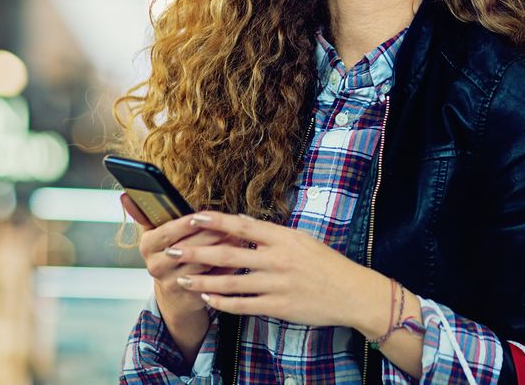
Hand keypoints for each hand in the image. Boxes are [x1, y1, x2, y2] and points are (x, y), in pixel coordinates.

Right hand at [120, 195, 239, 317]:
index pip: (166, 233)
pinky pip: (213, 279)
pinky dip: (228, 266)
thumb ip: (144, 213)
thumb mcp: (154, 233)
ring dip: (222, 249)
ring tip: (237, 236)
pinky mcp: (191, 295)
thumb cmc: (167, 253)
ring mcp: (173, 283)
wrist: (174, 293)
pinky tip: (238, 254)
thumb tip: (125, 195)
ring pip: (202, 264)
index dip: (183, 224)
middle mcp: (156, 266)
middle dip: (210, 234)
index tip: (199, 216)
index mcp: (147, 246)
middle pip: (186, 248)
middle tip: (228, 224)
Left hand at [168, 211, 388, 327]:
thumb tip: (242, 223)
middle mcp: (276, 258)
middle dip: (197, 252)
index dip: (214, 221)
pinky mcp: (278, 307)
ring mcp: (276, 284)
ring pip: (231, 282)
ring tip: (182, 279)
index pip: (241, 226)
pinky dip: (223, 302)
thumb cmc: (325, 262)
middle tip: (173, 250)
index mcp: (281, 237)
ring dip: (203, 281)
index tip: (192, 217)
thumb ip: (270, 233)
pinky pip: (244, 305)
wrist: (351, 292)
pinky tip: (208, 300)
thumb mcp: (300, 238)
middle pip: (228, 253)